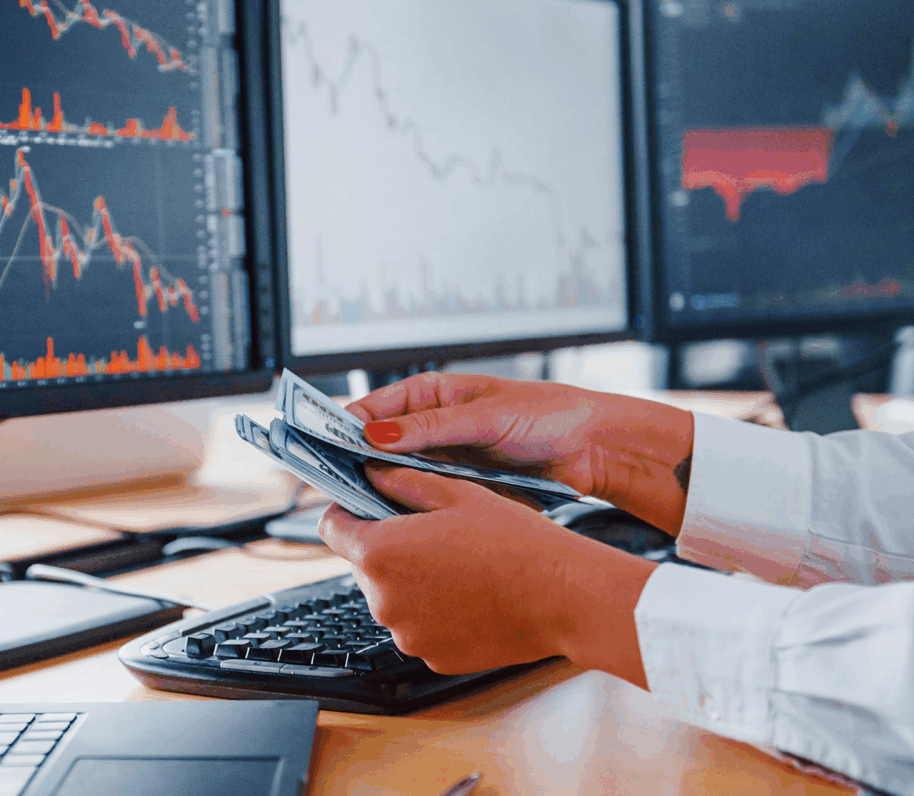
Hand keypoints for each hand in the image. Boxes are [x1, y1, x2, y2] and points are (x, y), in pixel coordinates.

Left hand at [318, 465, 656, 684]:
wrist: (562, 596)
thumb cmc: (515, 542)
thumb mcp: (456, 493)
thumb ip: (403, 481)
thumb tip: (373, 470)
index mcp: (379, 553)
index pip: (331, 528)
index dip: (346, 512)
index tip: (365, 506)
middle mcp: (382, 600)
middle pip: (364, 565)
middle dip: (388, 548)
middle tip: (433, 534)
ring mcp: (406, 634)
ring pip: (393, 598)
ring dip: (412, 582)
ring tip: (461, 566)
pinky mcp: (431, 657)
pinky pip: (419, 627)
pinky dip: (435, 613)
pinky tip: (471, 596)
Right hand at [347, 373, 694, 533]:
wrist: (594, 450)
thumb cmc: (547, 415)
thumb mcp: (484, 417)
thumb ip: (430, 429)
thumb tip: (376, 435)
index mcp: (431, 394)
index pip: (372, 409)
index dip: (342, 426)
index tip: (319, 444)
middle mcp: (432, 427)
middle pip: (378, 447)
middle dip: (355, 463)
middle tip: (330, 482)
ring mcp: (444, 460)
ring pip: (397, 477)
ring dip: (382, 490)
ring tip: (360, 503)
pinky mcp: (460, 489)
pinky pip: (424, 499)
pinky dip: (411, 508)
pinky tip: (398, 519)